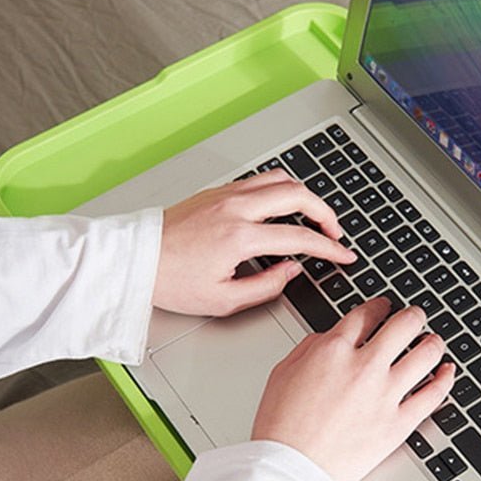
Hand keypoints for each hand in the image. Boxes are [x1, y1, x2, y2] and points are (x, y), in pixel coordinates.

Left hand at [154, 170, 355, 316]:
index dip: (329, 249)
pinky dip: (280, 190)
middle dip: (326, 213)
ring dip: (304, 196)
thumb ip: (266, 287)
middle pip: (298, 195)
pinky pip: (259, 180)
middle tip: (334, 233)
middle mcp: (236, 209)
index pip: (300, 238)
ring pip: (280, 180)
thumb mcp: (223, 300)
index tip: (343, 256)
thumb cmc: (171, 281)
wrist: (137, 260)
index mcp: (240, 238)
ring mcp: (226, 195)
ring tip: (312, 217)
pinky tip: (281, 207)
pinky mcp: (217, 191)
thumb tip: (291, 272)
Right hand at [252, 299, 455, 480]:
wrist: (291, 469)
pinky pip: (434, 395)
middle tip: (414, 318)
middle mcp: (364, 367)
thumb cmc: (281, 428)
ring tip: (433, 341)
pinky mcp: (399, 423)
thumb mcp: (281, 373)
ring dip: (433, 342)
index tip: (383, 307)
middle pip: (403, 325)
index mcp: (332, 350)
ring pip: (426, 354)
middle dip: (412, 316)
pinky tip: (447, 372)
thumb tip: (328, 338)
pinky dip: (445, 379)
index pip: (365, 314)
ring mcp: (385, 394)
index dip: (378, 305)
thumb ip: (309, 348)